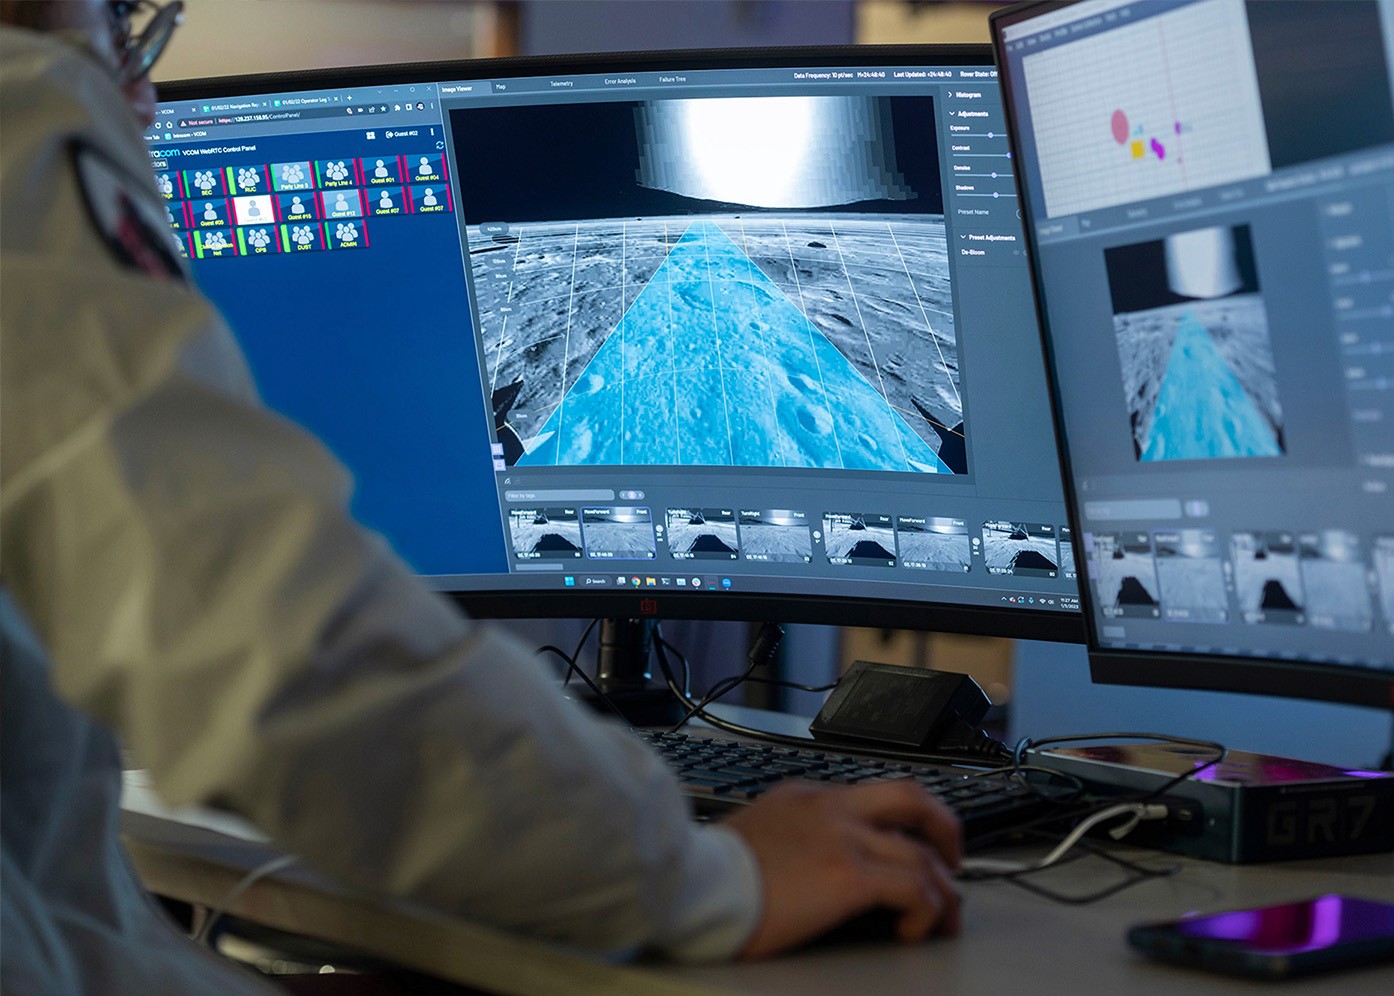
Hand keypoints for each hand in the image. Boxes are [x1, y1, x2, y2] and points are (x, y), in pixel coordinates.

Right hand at [721, 779, 962, 957]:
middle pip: (912, 798)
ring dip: (943, 890)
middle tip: (952, 861)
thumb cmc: (710, 872)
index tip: (912, 843)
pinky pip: (914, 888)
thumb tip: (808, 865)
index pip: (871, 796)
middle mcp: (830, 807)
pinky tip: (913, 930)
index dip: (903, 821)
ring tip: (945, 918)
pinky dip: (926, 911)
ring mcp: (843, 836)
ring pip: (922, 852)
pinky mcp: (850, 874)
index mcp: (805, 797)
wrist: (694, 881)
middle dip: (944, 828)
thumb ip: (789, 836)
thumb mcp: (755, 834)